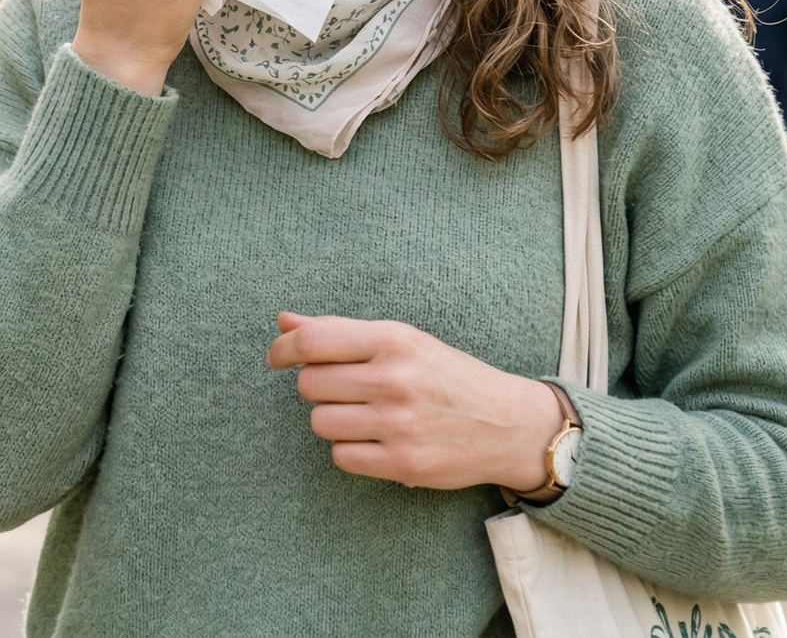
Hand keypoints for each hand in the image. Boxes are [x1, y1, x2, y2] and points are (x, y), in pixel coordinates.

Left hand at [266, 311, 563, 492]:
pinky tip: (376, 440)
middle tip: (349, 389)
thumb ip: (340, 331)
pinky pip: (341, 456)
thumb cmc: (446, 376)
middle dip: (320, 387)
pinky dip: (351, 450)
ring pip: (320, 422)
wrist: (509, 424)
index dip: (283, 349)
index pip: (311, 342)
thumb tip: (283, 321)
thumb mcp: (401, 341)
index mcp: (393, 340)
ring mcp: (399, 425)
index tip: (277, 357)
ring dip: (333, 420)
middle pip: (310, 385)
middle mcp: (395, 380)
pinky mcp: (404, 464)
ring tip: (365, 415)